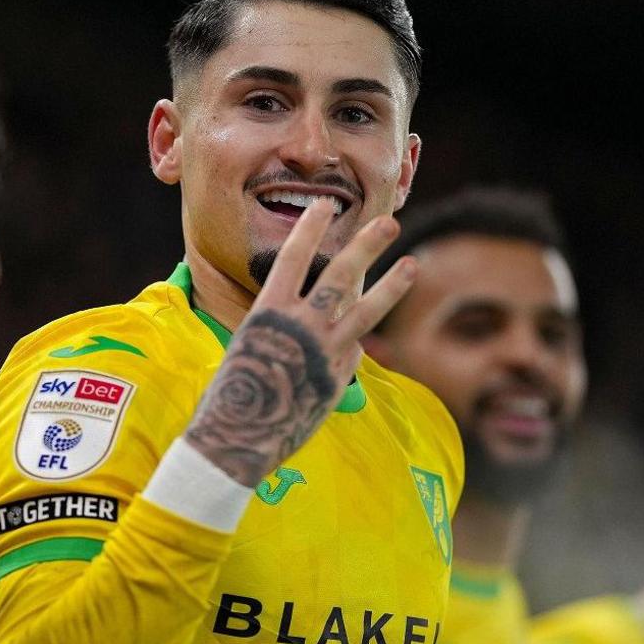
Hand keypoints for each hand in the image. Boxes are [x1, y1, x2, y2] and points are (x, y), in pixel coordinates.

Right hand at [185, 199, 415, 486]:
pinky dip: (351, 345)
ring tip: (413, 265)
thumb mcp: (249, 345)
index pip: (293, 256)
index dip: (311, 228)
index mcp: (267, 310)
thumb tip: (307, 317)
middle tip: (388, 222)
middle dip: (366, 246)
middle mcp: (300, 324)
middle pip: (341, 275)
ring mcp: (324, 351)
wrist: (236, 440)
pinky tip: (346, 347)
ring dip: (391, 286)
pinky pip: (352, 352)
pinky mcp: (338, 379)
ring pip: (365, 311)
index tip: (327, 204)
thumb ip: (281, 326)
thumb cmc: (230, 393)